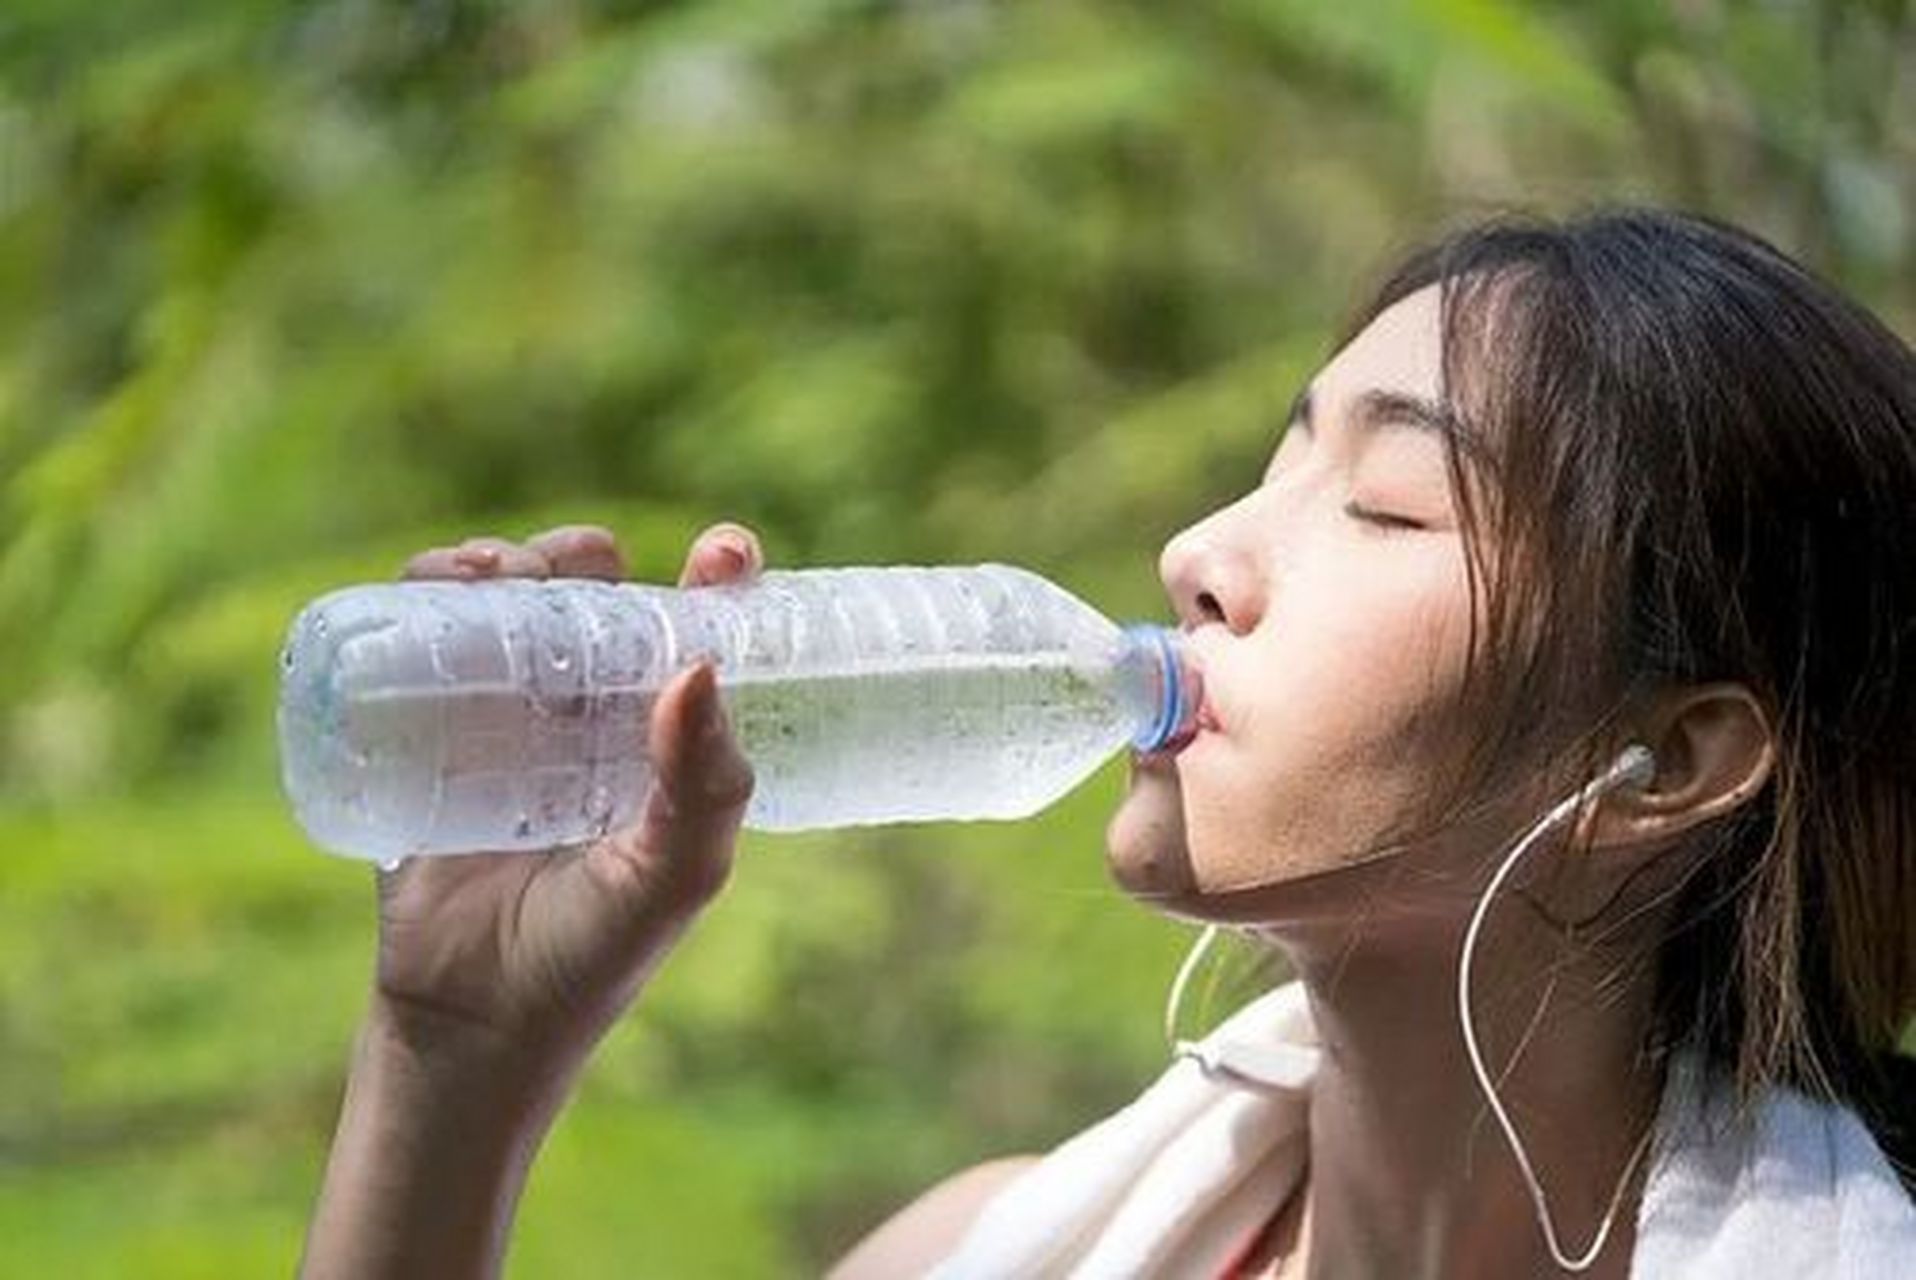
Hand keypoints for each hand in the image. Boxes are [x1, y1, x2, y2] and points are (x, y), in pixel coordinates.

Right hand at [375, 522, 764, 1083]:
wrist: (473, 1021)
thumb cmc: (592, 954)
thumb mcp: (675, 877)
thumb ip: (706, 787)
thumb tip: (700, 667)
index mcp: (661, 736)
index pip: (695, 633)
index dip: (715, 577)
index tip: (726, 552)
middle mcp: (587, 714)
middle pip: (591, 594)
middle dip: (584, 555)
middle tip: (581, 567)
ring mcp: (504, 717)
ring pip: (507, 602)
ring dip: (504, 559)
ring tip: (498, 574)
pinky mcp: (426, 730)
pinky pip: (423, 638)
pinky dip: (429, 591)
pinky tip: (439, 586)